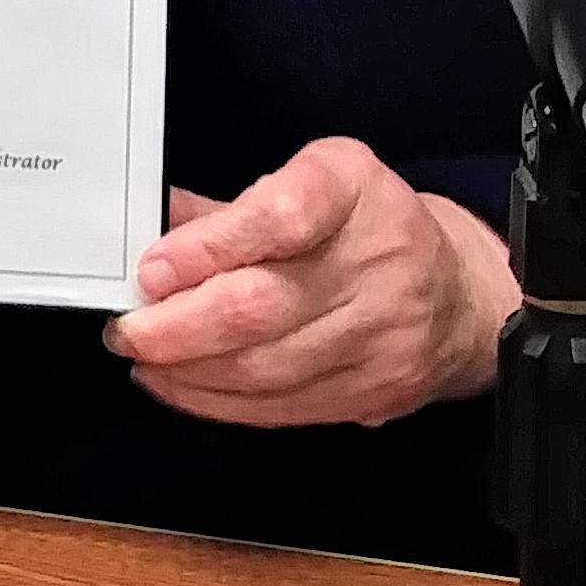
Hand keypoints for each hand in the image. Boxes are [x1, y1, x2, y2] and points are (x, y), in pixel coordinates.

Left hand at [104, 136, 517, 428]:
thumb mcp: (309, 179)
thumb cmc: (363, 225)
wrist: (459, 293)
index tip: (149, 269)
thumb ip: (230, 207)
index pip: (277, 217)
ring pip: (268, 366)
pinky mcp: (380, 389)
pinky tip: (181, 384)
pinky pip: (286, 405)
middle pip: (263, 306)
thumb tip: (149, 224)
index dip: (206, 248)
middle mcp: (376, 260)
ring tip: (144, 357)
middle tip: (126, 329)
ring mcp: (383, 333)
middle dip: (178, 326)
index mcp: (350, 188)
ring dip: (190, 369)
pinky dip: (221, 401)